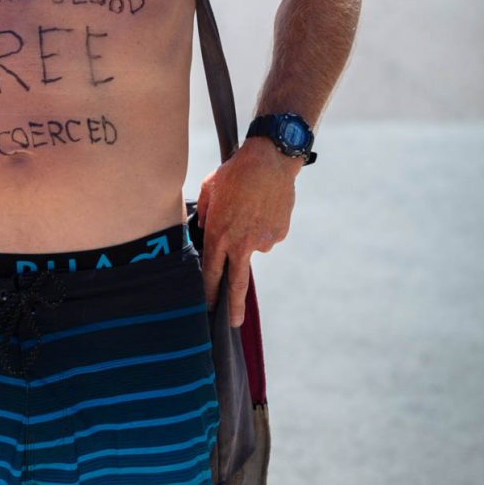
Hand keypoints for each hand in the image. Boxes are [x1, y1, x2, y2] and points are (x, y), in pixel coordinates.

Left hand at [196, 137, 298, 326]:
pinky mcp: (279, 234)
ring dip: (249, 234)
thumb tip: (204, 232)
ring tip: (249, 207)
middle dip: (233, 306)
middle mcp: (241, 243)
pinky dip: (264, 225)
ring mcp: (263, 241)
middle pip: (235, 283)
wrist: (269, 161)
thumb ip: (204, 216)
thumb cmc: (234, 173)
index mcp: (219, 234)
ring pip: (253, 247)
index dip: (209, 292)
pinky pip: (268, 235)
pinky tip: (262, 206)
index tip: (209, 307)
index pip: (212, 272)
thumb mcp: (208, 191)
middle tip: (233, 323)